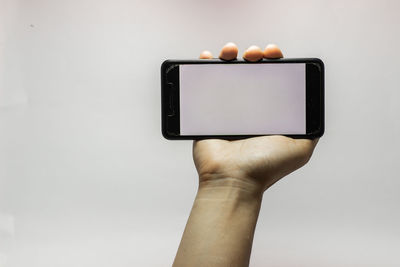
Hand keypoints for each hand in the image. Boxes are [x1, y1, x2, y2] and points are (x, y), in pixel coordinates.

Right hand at [194, 43, 318, 195]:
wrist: (233, 178)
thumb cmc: (265, 166)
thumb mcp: (301, 148)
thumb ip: (310, 130)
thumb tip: (314, 112)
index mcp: (268, 112)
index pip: (273, 79)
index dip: (275, 62)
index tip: (273, 54)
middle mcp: (249, 109)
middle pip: (251, 72)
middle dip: (254, 56)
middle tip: (253, 54)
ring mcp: (227, 109)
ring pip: (228, 74)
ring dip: (230, 57)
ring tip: (231, 52)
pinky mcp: (206, 111)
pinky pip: (205, 84)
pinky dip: (204, 67)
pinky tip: (208, 57)